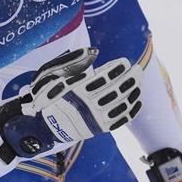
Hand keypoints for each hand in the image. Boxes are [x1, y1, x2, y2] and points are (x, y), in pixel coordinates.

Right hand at [0, 48, 143, 161]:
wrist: (43, 126)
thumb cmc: (48, 95)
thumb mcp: (50, 75)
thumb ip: (71, 62)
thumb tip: (93, 51)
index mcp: (75, 90)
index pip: (101, 79)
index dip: (115, 70)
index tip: (125, 62)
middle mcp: (86, 105)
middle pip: (114, 91)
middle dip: (128, 79)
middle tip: (138, 70)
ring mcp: (94, 119)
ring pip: (119, 105)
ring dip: (132, 93)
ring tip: (139, 83)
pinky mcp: (99, 129)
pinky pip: (120, 120)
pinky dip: (131, 110)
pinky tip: (137, 100)